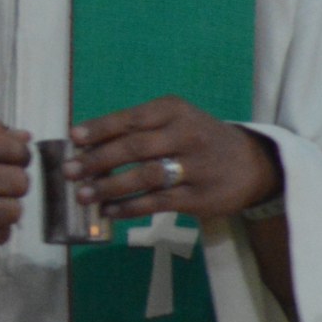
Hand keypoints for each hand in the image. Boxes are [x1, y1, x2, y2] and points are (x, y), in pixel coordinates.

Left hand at [64, 96, 281, 222]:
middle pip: (135, 147)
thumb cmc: (197, 138)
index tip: (73, 137)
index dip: (100, 128)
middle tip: (69, 171)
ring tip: (83, 194)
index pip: (131, 118)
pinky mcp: (200, 197)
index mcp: (174, 111)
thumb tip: (86, 144)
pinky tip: (109, 211)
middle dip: (98, 160)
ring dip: (110, 186)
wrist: (252, 163)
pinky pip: (158, 203)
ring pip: (146, 177)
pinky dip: (130, 207)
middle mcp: (186, 135)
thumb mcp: (175, 120)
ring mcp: (195, 167)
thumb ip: (138, 129)